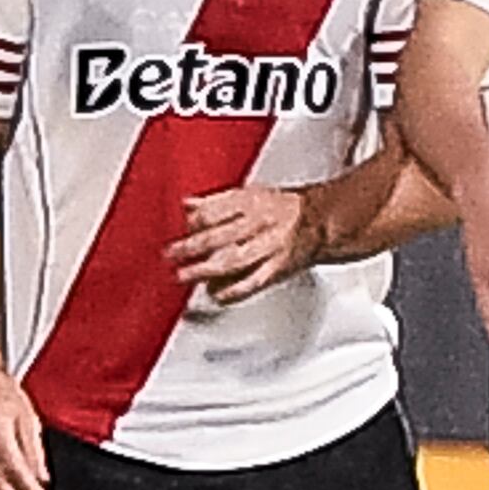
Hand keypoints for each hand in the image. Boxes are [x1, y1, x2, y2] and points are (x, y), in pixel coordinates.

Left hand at [166, 183, 321, 304]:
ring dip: (204, 271)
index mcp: (251, 203)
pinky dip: (231, 291)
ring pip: (232, 262)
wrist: (318, 224)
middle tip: (170, 254)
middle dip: (190, 247)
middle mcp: (259, 224)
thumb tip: (186, 205)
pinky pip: (251, 283)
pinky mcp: (276, 270)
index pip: (213, 211)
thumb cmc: (280, 209)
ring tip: (183, 276)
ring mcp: (268, 248)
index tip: (179, 229)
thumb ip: (215, 202)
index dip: (193, 221)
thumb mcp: (247, 195)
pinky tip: (214, 294)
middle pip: (218, 236)